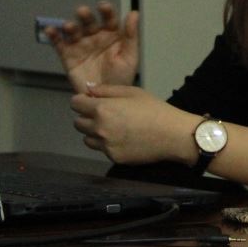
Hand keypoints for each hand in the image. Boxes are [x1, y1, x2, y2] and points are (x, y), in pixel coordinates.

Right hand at [43, 1, 139, 93]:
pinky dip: (53, 36)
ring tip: (69, 26)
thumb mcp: (130, 57)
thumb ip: (131, 36)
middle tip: (82, 12)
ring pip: (74, 31)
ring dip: (70, 26)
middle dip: (85, 16)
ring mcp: (81, 45)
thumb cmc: (120, 79)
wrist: (105, 99)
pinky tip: (50, 30)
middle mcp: (95, 36)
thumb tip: (133, 13)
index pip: (108, 18)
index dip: (106, 11)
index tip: (103, 7)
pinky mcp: (68, 56)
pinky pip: (60, 44)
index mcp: (111, 34)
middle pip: (89, 22)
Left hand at [68, 84, 196, 166]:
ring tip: (113, 128)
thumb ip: (106, 90)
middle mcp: (99, 129)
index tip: (91, 101)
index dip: (82, 101)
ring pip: (87, 139)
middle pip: (78, 123)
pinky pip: (102, 149)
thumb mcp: (131, 92)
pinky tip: (123, 139)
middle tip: (104, 114)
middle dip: (87, 117)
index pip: (75, 104)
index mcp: (102, 109)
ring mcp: (105, 146)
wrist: (172, 135)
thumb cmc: (154, 109)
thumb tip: (88, 88)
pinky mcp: (113, 158)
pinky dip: (107, 144)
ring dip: (94, 133)